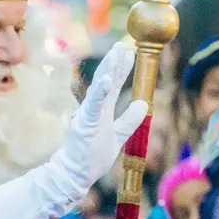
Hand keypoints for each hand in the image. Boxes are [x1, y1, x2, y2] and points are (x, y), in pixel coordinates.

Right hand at [56, 43, 148, 196]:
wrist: (76, 174)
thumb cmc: (93, 155)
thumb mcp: (118, 135)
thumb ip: (129, 120)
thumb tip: (143, 103)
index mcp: (102, 111)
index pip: (113, 85)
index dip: (121, 69)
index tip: (129, 53)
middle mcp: (94, 109)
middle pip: (106, 81)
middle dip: (114, 63)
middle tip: (122, 45)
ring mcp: (88, 115)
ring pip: (99, 89)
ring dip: (108, 70)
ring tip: (116, 54)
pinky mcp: (85, 124)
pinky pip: (93, 105)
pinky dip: (99, 92)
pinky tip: (107, 79)